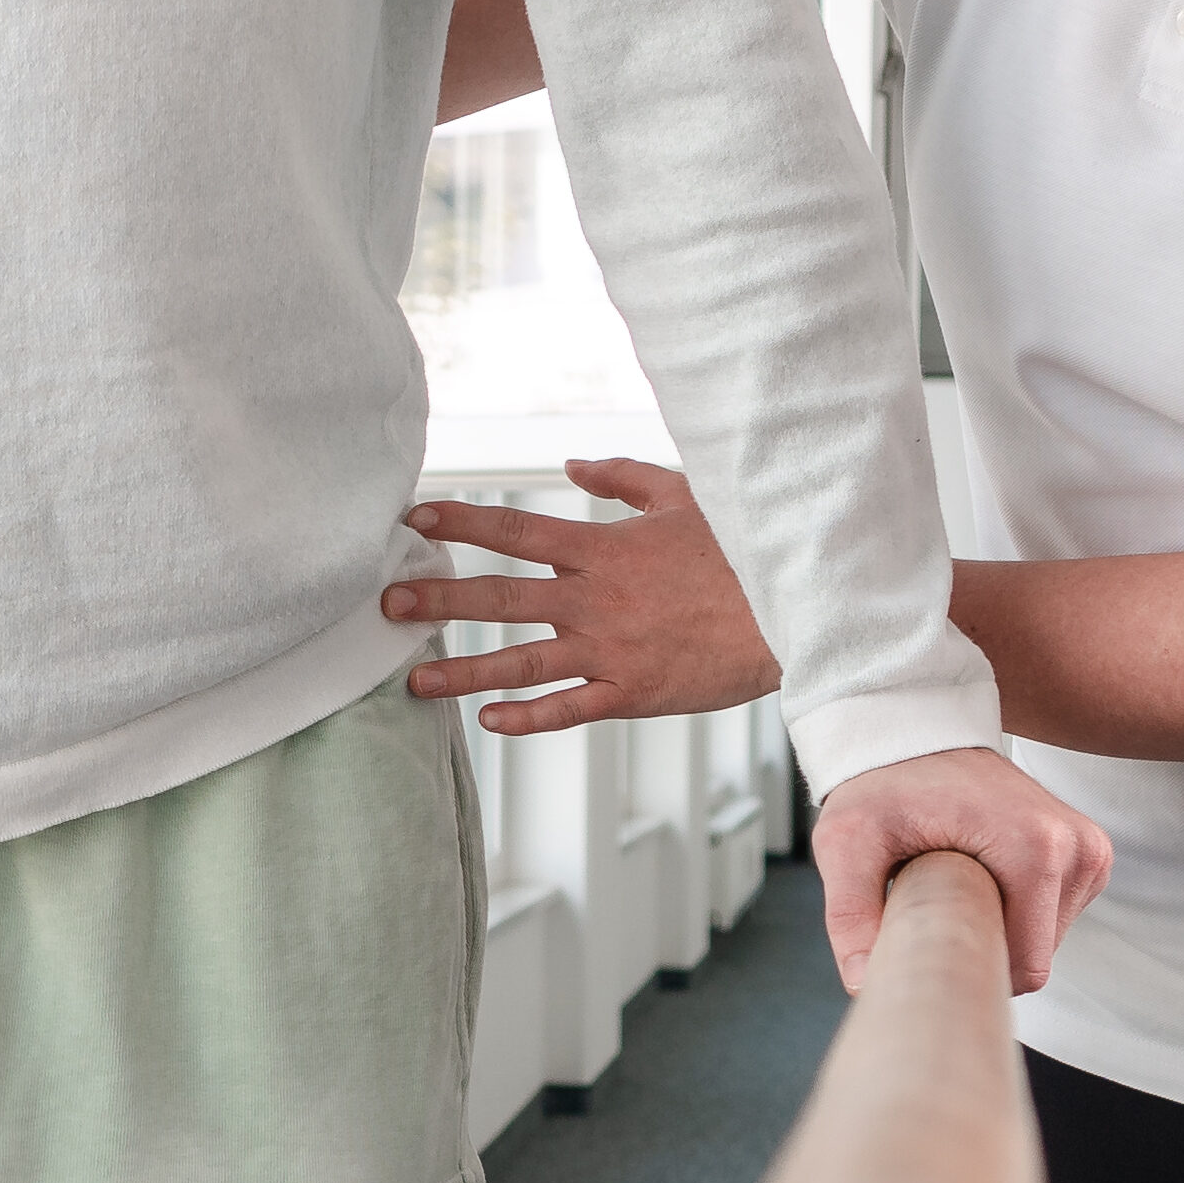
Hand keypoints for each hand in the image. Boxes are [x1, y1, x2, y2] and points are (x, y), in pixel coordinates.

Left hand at [381, 458, 774, 732]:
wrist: (796, 614)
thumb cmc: (742, 553)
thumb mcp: (684, 497)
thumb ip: (623, 479)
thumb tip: (573, 463)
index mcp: (605, 550)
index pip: (517, 532)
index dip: (461, 524)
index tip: (414, 520)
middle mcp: (597, 601)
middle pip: (501, 598)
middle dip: (439, 600)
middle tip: (387, 606)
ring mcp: (612, 651)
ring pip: (522, 662)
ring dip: (462, 671)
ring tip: (413, 681)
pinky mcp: (634, 695)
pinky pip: (570, 709)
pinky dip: (527, 717)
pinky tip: (489, 719)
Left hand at [809, 745, 1109, 994]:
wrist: (917, 731)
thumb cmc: (883, 782)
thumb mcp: (848, 844)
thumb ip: (851, 915)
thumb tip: (865, 983)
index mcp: (1037, 849)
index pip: (1026, 967)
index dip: (974, 968)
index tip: (930, 935)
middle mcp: (1077, 847)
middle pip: (1037, 957)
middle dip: (987, 943)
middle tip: (938, 899)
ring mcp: (1088, 848)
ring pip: (1047, 940)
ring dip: (1002, 925)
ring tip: (959, 879)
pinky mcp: (1087, 852)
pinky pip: (1054, 917)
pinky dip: (1017, 908)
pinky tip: (983, 874)